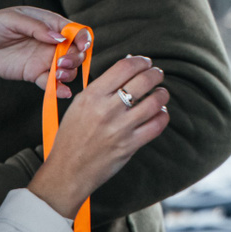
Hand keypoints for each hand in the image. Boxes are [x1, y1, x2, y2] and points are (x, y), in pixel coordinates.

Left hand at [0, 8, 89, 95]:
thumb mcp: (12, 19)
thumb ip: (37, 27)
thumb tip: (60, 38)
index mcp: (48, 23)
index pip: (74, 30)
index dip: (83, 37)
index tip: (82, 46)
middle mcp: (50, 42)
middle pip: (75, 51)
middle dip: (76, 57)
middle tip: (63, 62)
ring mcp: (43, 59)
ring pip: (67, 68)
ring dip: (69, 73)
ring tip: (59, 74)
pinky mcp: (34, 74)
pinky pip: (51, 82)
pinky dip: (59, 88)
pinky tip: (62, 92)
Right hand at [27, 55, 169, 218]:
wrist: (68, 170)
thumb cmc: (72, 136)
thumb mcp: (80, 104)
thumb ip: (102, 87)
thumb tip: (128, 67)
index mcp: (92, 95)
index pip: (125, 67)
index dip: (141, 61)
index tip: (145, 62)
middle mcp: (107, 110)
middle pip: (144, 81)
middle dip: (155, 74)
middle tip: (157, 74)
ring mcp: (120, 128)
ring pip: (155, 102)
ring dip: (162, 94)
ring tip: (160, 93)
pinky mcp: (130, 145)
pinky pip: (157, 125)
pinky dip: (162, 115)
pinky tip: (159, 112)